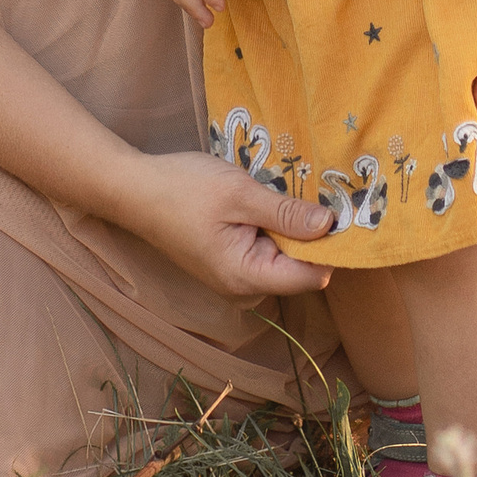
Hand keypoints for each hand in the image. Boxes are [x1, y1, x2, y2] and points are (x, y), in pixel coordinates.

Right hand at [125, 151, 332, 300]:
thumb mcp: (240, 194)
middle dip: (310, 233)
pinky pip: (266, 249)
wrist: (135, 189)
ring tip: (286, 190)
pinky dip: (272, 226)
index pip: (311, 276)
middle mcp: (244, 288)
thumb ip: (286, 213)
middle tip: (314, 191)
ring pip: (284, 256)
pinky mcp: (229, 262)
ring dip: (290, 226)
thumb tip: (331, 226)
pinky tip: (265, 199)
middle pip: (300, 267)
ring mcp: (235, 277)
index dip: (330, 246)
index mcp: (247, 278)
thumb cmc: (184, 189)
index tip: (341, 211)